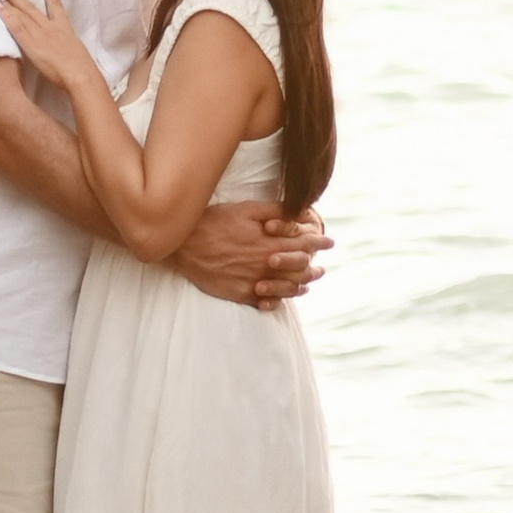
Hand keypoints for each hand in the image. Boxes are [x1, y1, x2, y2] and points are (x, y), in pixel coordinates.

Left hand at [0, 0, 90, 87]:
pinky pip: (17, 28)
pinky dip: (8, 18)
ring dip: (9, 1)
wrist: (80, 74)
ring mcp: (40, 35)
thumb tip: (62, 45)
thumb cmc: (82, 69)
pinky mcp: (32, 45)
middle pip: (30, 6)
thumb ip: (67, 44)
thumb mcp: (76, 51)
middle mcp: (50, 27)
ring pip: (21, 14)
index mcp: (64, 27)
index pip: (55, 3)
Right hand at [171, 203, 332, 307]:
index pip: (305, 245)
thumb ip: (275, 211)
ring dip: (301, 286)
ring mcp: (253, 283)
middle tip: (322, 267)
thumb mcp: (245, 209)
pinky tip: (282, 298)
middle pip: (300, 271)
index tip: (329, 241)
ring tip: (308, 283)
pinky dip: (277, 301)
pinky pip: (265, 303)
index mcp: (269, 244)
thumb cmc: (214, 221)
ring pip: (286, 289)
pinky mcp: (239, 294)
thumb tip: (299, 212)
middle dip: (314, 268)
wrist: (182, 244)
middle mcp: (265, 266)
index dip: (319, 242)